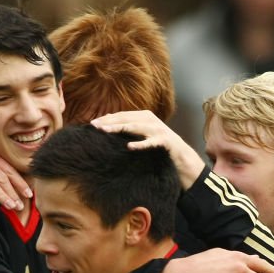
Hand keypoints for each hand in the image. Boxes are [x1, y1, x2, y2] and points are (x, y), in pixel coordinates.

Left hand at [91, 110, 206, 187]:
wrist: (181, 157)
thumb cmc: (158, 147)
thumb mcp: (142, 135)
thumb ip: (129, 128)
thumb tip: (108, 122)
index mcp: (144, 116)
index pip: (122, 115)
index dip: (107, 118)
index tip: (92, 124)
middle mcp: (150, 120)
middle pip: (126, 118)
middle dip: (109, 122)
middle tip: (94, 126)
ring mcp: (158, 130)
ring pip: (135, 127)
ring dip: (120, 128)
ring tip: (106, 131)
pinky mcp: (165, 141)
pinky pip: (151, 143)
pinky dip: (141, 144)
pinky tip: (130, 147)